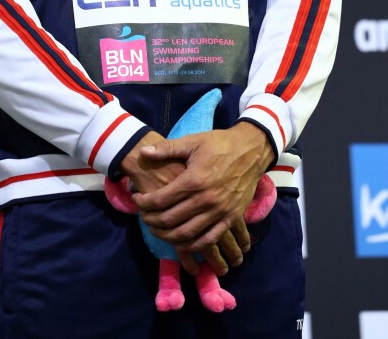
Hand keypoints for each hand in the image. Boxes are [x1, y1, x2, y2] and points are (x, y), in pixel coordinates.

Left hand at [119, 131, 226, 275]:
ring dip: (168, 236)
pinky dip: (192, 245)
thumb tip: (143, 152)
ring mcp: (220, 212)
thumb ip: (167, 148)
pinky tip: (181, 242)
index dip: (145, 203)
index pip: (161, 199)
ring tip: (157, 230)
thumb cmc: (219, 144)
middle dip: (152, 221)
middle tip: (143, 218)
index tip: (137, 200)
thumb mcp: (192, 141)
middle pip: (171, 220)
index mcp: (194, 180)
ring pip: (187, 234)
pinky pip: (209, 239)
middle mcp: (206, 200)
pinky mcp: (231, 218)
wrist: (251, 150)